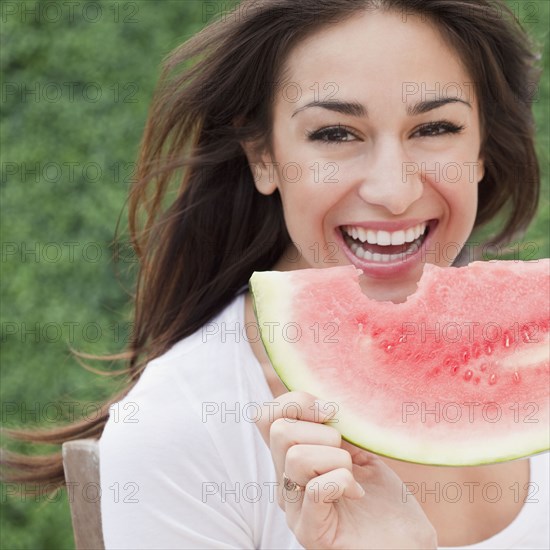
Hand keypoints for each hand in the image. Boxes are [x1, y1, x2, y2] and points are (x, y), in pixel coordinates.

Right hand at [255, 391, 436, 549]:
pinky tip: (357, 493)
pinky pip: (317, 490)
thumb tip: (323, 404)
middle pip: (280, 431)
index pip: (266, 416)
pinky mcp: (311, 533)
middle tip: (347, 454)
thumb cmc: (383, 498)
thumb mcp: (356, 451)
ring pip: (296, 457)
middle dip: (324, 432)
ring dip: (337, 459)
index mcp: (291, 459)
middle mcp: (286, 482)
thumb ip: (333, 430)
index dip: (296, 402)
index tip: (329, 413)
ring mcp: (295, 509)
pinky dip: (343, 481)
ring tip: (353, 477)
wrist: (406, 542)